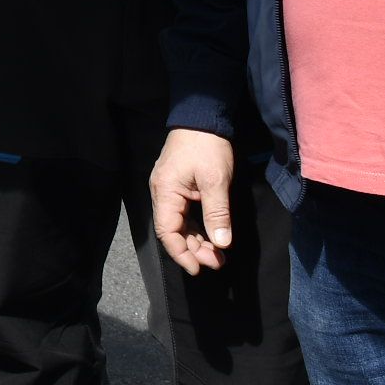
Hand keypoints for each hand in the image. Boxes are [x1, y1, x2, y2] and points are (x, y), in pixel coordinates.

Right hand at [151, 128, 235, 275]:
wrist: (202, 116)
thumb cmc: (207, 147)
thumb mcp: (215, 181)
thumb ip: (217, 214)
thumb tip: (221, 243)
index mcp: (165, 192)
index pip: (168, 232)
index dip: (182, 253)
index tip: (199, 268)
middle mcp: (163, 193)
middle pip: (173, 230)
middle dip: (194, 249)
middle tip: (218, 262)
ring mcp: (170, 190)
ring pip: (180, 224)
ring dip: (198, 240)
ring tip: (219, 254)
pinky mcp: (180, 186)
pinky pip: (185, 214)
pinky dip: (198, 227)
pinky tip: (212, 236)